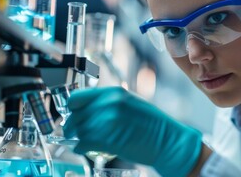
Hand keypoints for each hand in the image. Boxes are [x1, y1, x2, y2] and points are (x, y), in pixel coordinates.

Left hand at [63, 87, 202, 176]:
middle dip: (72, 126)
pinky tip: (87, 148)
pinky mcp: (107, 140)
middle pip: (75, 116)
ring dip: (80, 138)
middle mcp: (108, 104)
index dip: (73, 108)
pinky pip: (83, 144)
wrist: (167, 140)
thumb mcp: (131, 102)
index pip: (78, 98)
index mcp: (113, 92)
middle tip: (73, 132)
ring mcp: (107, 122)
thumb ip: (110, 102)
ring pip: (79, 131)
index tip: (73, 115)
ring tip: (87, 141)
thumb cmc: (153, 124)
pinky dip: (82, 148)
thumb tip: (89, 109)